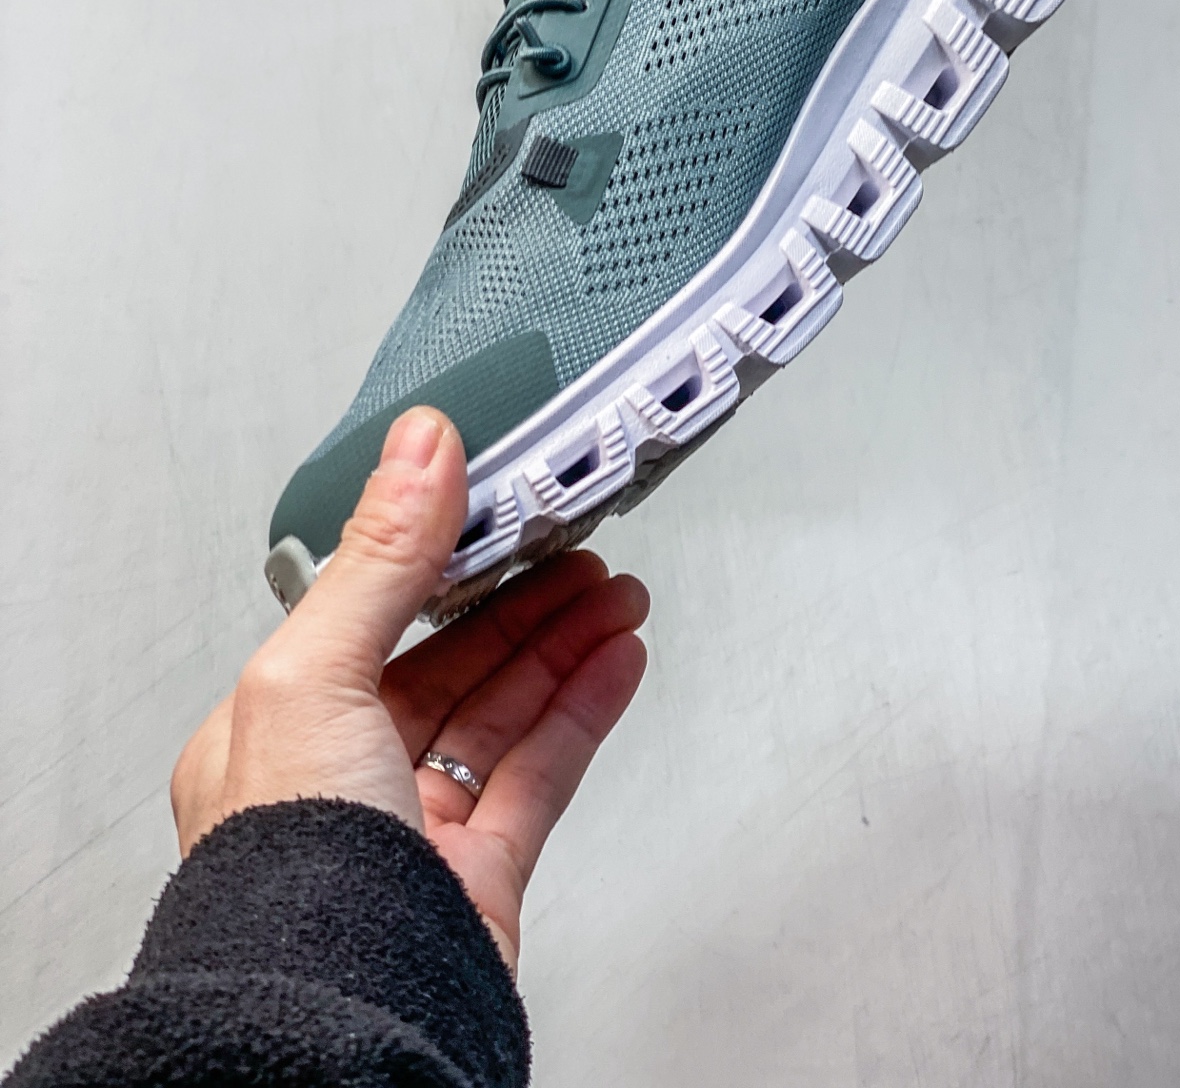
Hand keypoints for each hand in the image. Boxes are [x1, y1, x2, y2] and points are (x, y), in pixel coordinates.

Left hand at [171, 407, 648, 970]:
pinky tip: (617, 663)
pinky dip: (585, 711)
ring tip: (617, 595)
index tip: (502, 508)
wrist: (341, 1018)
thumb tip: (418, 449)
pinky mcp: (478, 877)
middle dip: (523, 599)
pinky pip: (541, 773)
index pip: (373, 614)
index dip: (443, 556)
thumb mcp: (315, 676)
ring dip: (565, 646)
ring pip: (503, 712)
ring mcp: (412, 829)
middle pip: (450, 660)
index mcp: (274, 728)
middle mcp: (340, 776)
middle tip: (581, 547)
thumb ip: (380, 560)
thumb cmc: (288, 868)